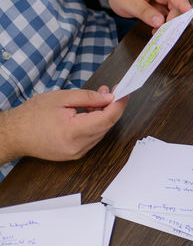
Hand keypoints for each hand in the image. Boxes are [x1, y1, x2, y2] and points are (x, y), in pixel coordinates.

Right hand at [1, 87, 127, 161]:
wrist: (14, 134)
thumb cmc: (32, 115)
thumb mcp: (61, 98)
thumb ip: (88, 97)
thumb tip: (110, 97)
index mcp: (73, 132)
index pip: (107, 119)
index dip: (119, 105)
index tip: (125, 92)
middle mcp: (78, 146)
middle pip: (106, 126)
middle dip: (111, 107)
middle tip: (110, 90)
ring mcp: (77, 153)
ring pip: (101, 132)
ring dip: (103, 115)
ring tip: (98, 98)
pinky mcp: (75, 154)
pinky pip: (92, 138)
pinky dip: (95, 124)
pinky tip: (90, 112)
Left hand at [106, 0, 192, 29]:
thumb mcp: (127, 1)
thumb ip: (143, 11)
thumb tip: (160, 22)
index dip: (184, 5)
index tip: (192, 15)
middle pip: (178, 6)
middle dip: (174, 21)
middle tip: (163, 34)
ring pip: (178, 13)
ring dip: (170, 25)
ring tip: (156, 32)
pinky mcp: (167, 6)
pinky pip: (172, 17)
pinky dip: (166, 26)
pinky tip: (156, 30)